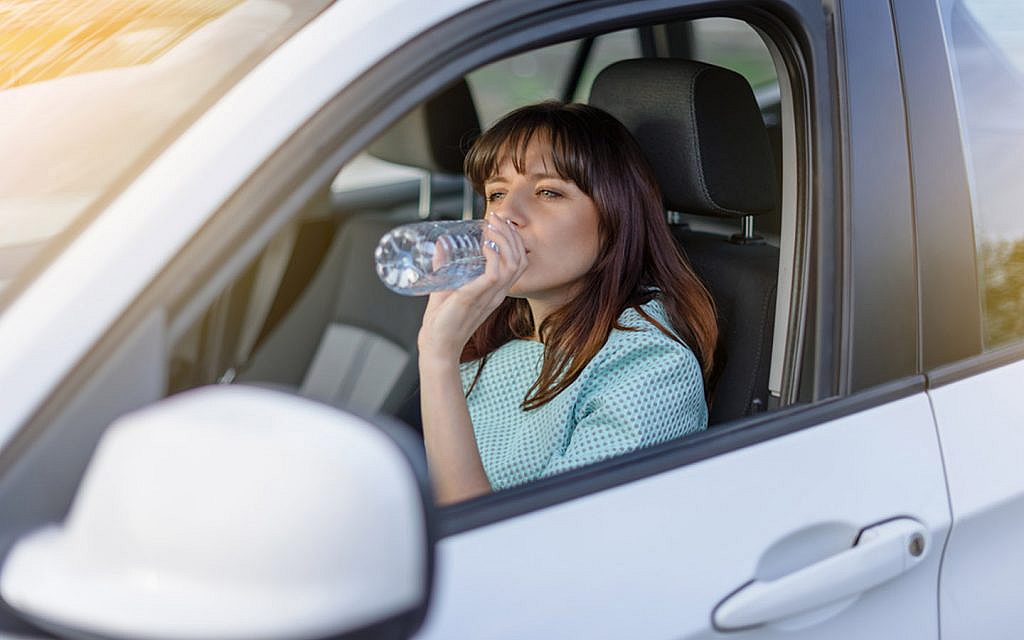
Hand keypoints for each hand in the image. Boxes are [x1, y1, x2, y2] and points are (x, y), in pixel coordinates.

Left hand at [417, 212, 527, 365]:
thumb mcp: (446, 286)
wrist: (437, 344)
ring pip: (513, 263)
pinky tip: (484, 244)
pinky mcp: (477, 297)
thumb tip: (440, 244)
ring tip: (492, 226)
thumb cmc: (442, 321)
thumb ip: (445, 266)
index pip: (518, 262)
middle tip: (496, 218)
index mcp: (495, 291)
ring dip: (504, 240)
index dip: (513, 240)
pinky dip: (493, 255)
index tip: (499, 223)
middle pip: (520, 258)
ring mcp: (490, 295)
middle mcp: (497, 293)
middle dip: (511, 235)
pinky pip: (496, 273)